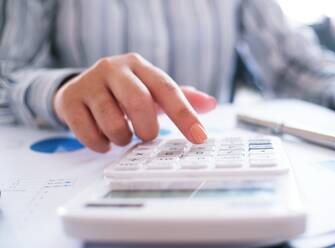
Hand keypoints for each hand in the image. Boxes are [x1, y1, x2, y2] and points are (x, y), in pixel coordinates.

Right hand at [54, 53, 216, 152]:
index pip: (167, 89)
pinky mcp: (69, 100)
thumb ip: (182, 98)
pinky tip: (104, 139)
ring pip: (113, 122)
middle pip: (139, 102)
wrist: (81, 87)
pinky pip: (88, 134)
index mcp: (139, 66)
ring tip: (123, 135)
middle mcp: (113, 69)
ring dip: (123, 139)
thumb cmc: (123, 91)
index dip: (186, 115)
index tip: (200, 138)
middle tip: (147, 136)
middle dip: (147, 129)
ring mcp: (89, 83)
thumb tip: (211, 104)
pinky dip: (101, 144)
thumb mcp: (152, 91)